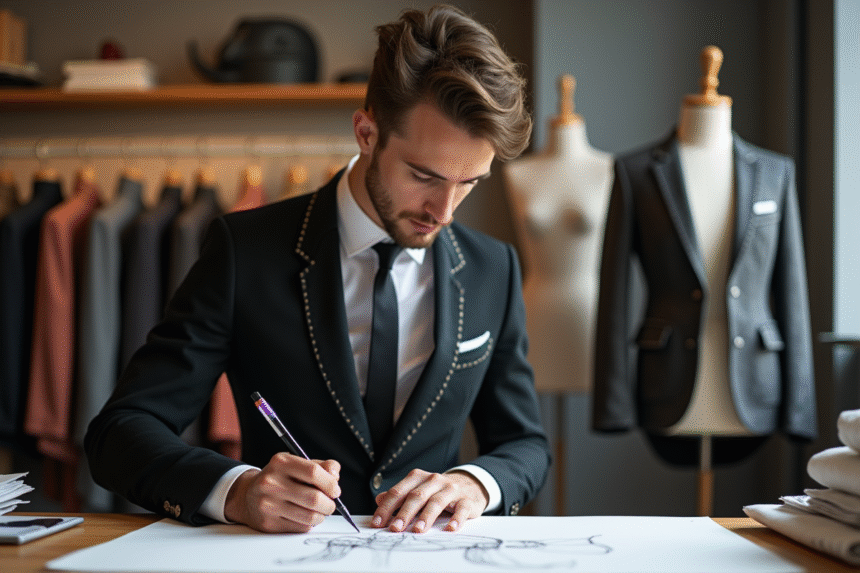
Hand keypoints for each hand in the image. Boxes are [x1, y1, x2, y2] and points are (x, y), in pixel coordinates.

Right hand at [224, 453, 339, 532]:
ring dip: (321, 516)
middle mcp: (271, 482)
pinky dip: (308, 524)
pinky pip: (300, 527)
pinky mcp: (268, 523)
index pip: (313, 472)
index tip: (335, 490)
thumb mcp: (297, 465)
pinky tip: (304, 516)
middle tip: (329, 504)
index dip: (330, 483)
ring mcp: (268, 504)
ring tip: (319, 511)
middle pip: (314, 497)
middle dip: (329, 504)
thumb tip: (335, 476)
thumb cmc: (280, 479)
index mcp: (281, 463)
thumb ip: (321, 467)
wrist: (248, 496)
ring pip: (309, 516)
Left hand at [372, 469, 488, 532]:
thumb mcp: (417, 489)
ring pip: (436, 502)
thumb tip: (379, 500)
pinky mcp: (465, 500)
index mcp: (418, 477)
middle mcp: (434, 480)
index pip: (399, 491)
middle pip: (416, 496)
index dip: (387, 507)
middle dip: (405, 513)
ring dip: (426, 517)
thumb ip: (399, 495)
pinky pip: (461, 509)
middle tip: (395, 528)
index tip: (378, 522)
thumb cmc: (437, 490)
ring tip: (418, 530)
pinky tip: (450, 528)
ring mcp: (451, 489)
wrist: (468, 484)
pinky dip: (456, 519)